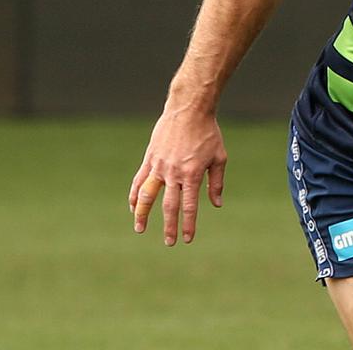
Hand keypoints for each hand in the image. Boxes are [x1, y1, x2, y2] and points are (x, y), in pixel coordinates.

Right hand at [129, 105, 226, 245]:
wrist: (189, 110)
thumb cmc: (208, 133)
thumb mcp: (219, 157)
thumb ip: (216, 182)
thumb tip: (216, 204)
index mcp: (193, 174)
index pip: (190, 206)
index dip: (188, 224)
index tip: (187, 239)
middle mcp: (174, 173)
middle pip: (169, 206)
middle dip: (169, 226)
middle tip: (169, 243)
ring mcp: (159, 166)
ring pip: (147, 196)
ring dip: (142, 214)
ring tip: (140, 229)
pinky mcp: (149, 158)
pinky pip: (138, 180)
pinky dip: (134, 195)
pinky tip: (132, 207)